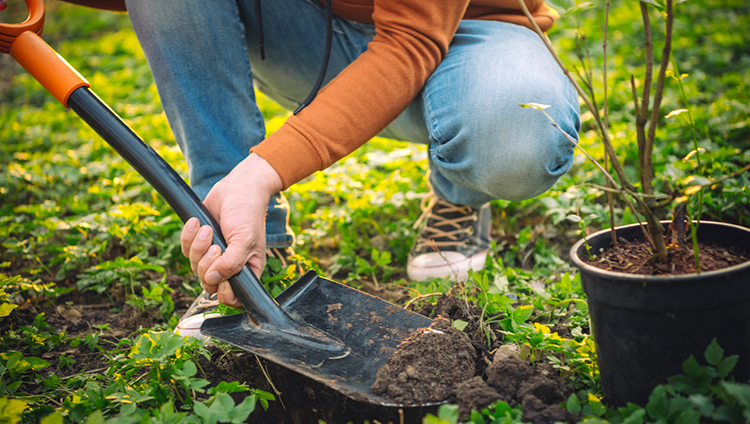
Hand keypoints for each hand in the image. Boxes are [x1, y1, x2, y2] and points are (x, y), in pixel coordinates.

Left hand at [180, 153, 282, 308]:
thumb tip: (213, 280)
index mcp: (247, 270)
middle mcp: (230, 266)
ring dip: (197, 246)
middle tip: (216, 245)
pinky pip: (185, 250)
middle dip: (207, 264)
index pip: (234, 298)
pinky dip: (188, 236)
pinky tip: (196, 223)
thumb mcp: (245, 239)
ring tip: (207, 229)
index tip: (222, 280)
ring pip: (196, 267)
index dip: (225, 294)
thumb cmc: (247, 213)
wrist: (236, 188)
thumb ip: (231, 263)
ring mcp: (214, 256)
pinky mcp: (199, 243)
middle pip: (209, 283)